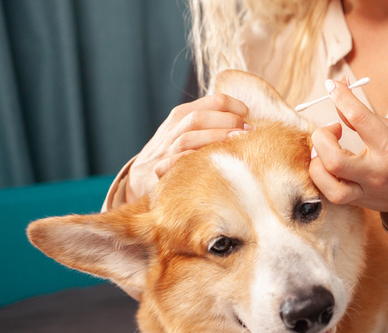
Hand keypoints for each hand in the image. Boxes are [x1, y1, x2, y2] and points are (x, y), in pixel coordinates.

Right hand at [126, 94, 249, 202]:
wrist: (138, 176)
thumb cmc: (174, 152)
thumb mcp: (187, 130)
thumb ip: (211, 123)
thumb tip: (248, 123)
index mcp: (182, 115)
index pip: (213, 102)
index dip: (234, 106)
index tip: (248, 115)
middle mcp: (174, 129)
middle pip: (200, 118)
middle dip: (227, 122)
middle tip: (248, 131)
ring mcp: (165, 150)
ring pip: (188, 138)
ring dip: (214, 138)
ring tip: (236, 142)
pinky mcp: (159, 170)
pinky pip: (171, 164)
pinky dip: (187, 160)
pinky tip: (206, 161)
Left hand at [309, 79, 387, 227]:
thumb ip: (362, 117)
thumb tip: (337, 92)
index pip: (360, 119)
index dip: (342, 98)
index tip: (332, 86)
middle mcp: (376, 172)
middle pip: (334, 159)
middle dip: (322, 138)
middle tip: (331, 129)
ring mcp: (364, 191)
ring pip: (326, 182)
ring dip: (317, 161)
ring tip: (326, 149)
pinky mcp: (355, 202)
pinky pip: (327, 192)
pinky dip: (319, 175)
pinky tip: (324, 164)